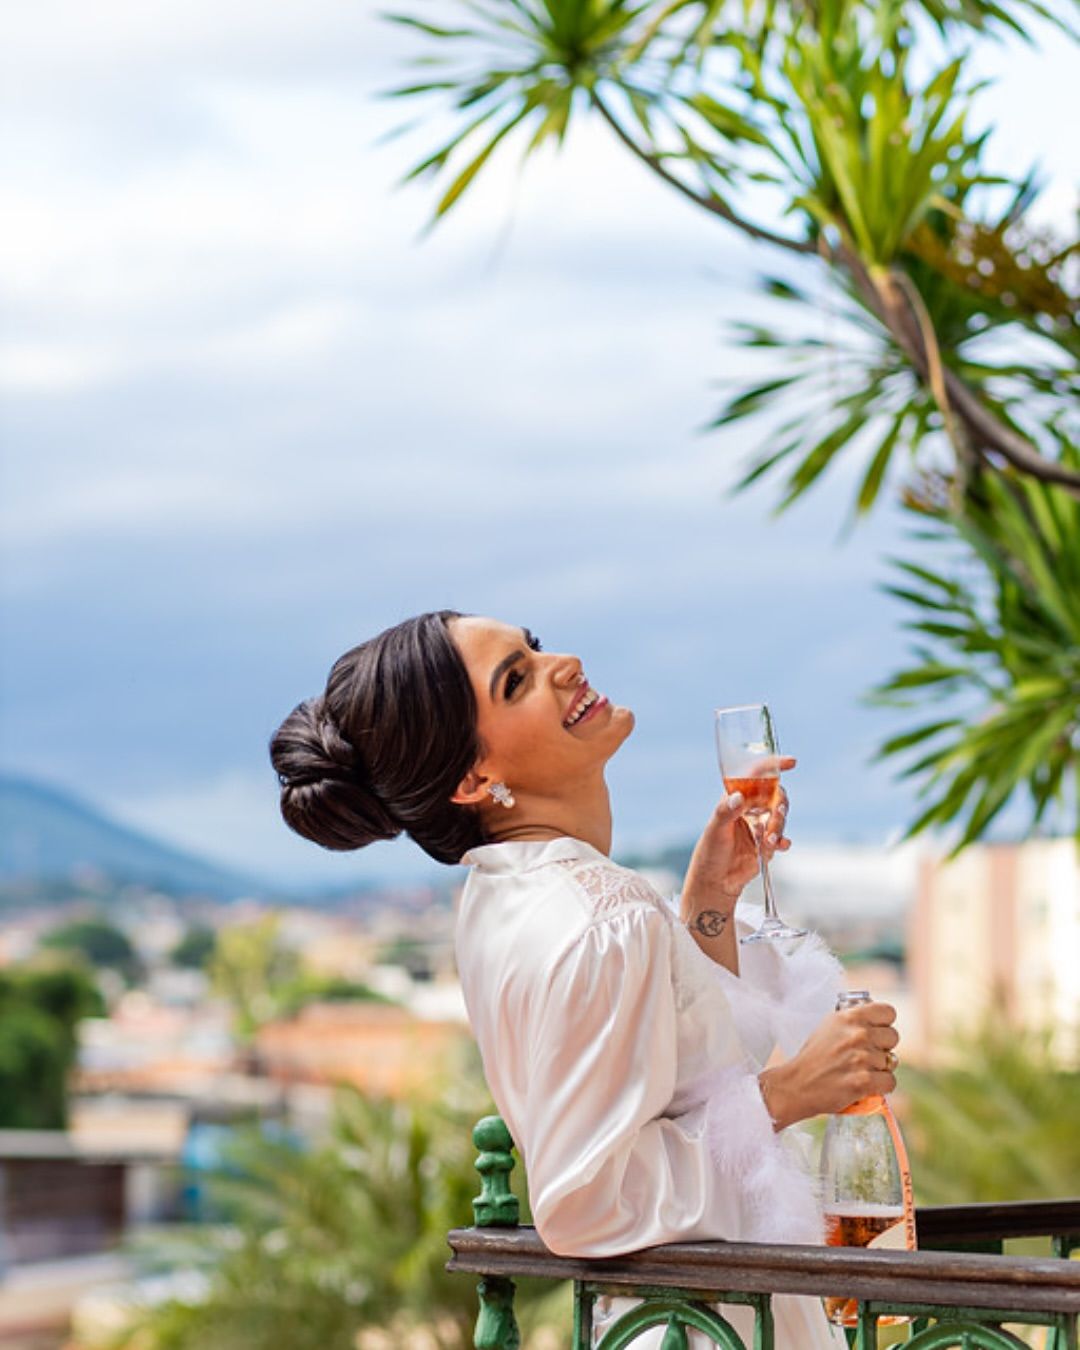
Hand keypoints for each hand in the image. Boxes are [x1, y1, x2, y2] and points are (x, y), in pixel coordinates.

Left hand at [679, 756, 793, 927]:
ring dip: (778, 827)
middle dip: (780, 804)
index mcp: (736, 797)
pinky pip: (783, 838)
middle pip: (776, 795)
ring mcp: (761, 826)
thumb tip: (738, 797)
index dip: (774, 766)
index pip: (757, 775)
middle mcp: (750, 809)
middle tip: (775, 815)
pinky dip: (783, 841)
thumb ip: (726, 812)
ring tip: (768, 841)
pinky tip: (779, 846)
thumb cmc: (710, 851)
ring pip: (780, 817)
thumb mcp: (715, 829)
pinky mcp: (768, 844)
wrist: (716, 881)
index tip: (791, 762)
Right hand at [760, 1001, 899, 1129]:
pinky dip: (880, 1086)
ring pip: (891, 1062)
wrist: (798, 1084)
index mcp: (849, 1016)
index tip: (877, 1031)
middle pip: (893, 1037)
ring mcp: (861, 1058)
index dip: (884, 1023)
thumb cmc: (815, 1055)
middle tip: (866, 1055)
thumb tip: (878, 1019)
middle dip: (882, 1047)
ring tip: (859, 1071)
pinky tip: (866, 1084)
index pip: (888, 1012)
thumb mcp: (830, 1026)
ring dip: (879, 1068)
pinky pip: (890, 1082)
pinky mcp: (863, 1082)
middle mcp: (857, 1034)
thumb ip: (854, 1019)